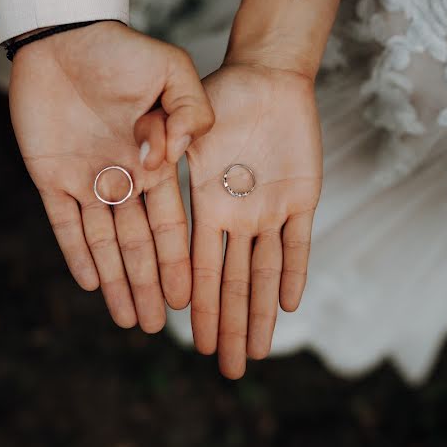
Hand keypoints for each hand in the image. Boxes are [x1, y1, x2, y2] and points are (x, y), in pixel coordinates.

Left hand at [9, 22, 213, 332]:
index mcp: (153, 161)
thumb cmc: (121, 49)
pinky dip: (76, 253)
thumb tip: (174, 158)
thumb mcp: (171, 70)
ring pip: (103, 242)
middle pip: (137, 244)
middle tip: (159, 326)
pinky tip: (90, 284)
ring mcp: (85, 180)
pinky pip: (63, 223)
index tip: (189, 295)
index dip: (178, 260)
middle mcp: (122, 178)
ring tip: (130, 320)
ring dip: (116, 281)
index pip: (169, 222)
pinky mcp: (50, 176)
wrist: (65, 35)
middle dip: (148, 285)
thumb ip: (190, 110)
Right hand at [186, 63, 321, 377]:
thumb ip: (167, 136)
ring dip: (261, 312)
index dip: (197, 303)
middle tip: (227, 371)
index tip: (187, 338)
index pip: (199, 265)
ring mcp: (270, 208)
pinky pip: (298, 242)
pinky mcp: (302, 196)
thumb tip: (144, 159)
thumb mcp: (187, 117)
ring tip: (256, 354)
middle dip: (229, 326)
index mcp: (204, 203)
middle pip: (233, 282)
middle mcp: (235, 215)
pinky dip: (294, 272)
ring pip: (264, 271)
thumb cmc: (222, 92)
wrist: (267, 75)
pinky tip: (288, 306)